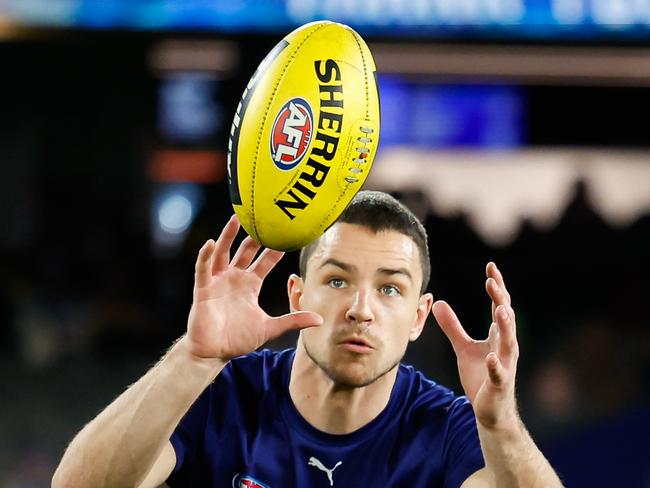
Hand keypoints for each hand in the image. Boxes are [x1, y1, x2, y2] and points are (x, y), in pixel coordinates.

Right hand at [185, 215, 322, 359]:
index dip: (275, 248)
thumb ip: (293, 321)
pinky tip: (210, 243)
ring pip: (223, 253)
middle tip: (264, 217)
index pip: (266, 261)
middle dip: (254, 235)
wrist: (213, 353)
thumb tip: (320, 320)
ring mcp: (218, 282)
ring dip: (228, 235)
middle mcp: (234, 278)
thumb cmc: (238, 340)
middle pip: (245, 251)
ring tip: (235, 218)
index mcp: (250, 285)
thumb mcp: (270, 328)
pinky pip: (203, 269)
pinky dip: (205, 256)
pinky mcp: (204, 289)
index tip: (287, 233)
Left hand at [432, 262, 518, 430]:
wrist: (489, 410)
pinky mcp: (499, 383)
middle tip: (492, 281)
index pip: (500, 305)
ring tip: (501, 310)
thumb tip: (438, 303)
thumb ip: (452, 326)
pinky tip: (490, 356)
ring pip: (509, 342)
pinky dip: (496, 364)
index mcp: (498, 335)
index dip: (496, 286)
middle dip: (500, 299)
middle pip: (506, 318)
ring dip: (506, 326)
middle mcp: (505, 346)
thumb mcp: (463, 347)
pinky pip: (499, 373)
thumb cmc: (480, 376)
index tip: (490, 267)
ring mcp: (505, 364)